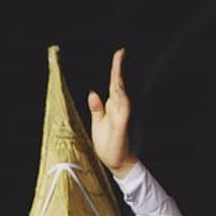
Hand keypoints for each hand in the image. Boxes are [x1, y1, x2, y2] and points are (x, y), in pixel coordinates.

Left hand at [88, 48, 136, 178]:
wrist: (116, 162)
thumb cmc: (108, 144)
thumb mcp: (98, 123)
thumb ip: (96, 108)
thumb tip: (93, 93)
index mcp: (113, 107)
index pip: (114, 84)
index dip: (116, 69)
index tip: (118, 54)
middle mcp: (119, 109)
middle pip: (118, 85)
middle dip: (119, 69)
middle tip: (120, 53)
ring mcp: (121, 117)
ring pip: (121, 95)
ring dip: (119, 81)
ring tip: (119, 65)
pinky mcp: (121, 127)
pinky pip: (123, 111)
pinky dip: (121, 101)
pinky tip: (119, 90)